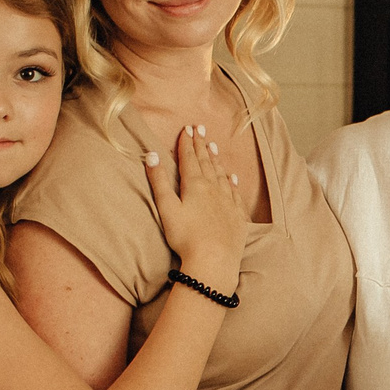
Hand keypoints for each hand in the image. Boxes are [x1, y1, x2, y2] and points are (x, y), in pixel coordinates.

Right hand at [145, 123, 242, 288]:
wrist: (214, 261)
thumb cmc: (186, 237)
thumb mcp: (167, 208)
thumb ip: (159, 181)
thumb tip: (152, 155)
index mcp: (194, 185)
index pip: (189, 158)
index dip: (187, 142)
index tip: (187, 127)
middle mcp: (214, 189)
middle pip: (206, 162)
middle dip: (201, 144)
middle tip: (200, 128)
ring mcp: (228, 202)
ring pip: (221, 175)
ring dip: (216, 160)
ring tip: (213, 146)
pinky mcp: (238, 217)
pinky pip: (236, 193)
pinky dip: (232, 182)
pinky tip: (232, 176)